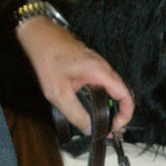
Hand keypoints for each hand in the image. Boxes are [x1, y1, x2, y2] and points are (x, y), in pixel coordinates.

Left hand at [16, 16, 133, 133]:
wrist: (40, 36)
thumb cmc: (48, 59)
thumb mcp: (58, 93)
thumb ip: (75, 114)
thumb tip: (88, 129)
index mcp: (101, 73)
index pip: (126, 96)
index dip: (126, 115)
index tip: (115, 126)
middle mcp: (104, 68)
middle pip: (123, 94)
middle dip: (119, 113)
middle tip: (108, 127)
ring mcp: (99, 66)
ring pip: (113, 89)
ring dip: (111, 106)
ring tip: (101, 120)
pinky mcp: (92, 66)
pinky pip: (104, 84)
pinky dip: (103, 98)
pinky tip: (92, 106)